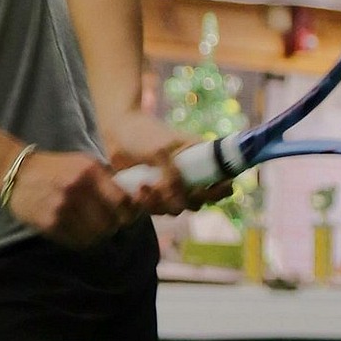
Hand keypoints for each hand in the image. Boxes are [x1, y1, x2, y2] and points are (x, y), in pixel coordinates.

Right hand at [2, 150, 137, 247]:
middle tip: (106, 223)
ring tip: (89, 228)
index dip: (129, 212)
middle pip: (111, 223)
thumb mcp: (83, 163)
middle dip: (112, 226)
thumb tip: (132, 201)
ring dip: (96, 235)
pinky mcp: (50, 222)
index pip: (124, 202)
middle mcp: (78, 189)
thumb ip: (106, 179)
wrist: (16, 172)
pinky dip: (81, 239)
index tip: (124, 214)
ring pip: (95, 236)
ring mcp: (63, 207)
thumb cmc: (54, 168)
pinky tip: (75, 230)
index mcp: (90, 172)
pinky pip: (77, 241)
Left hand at [104, 108, 233, 215]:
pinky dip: (149, 205)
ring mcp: (172, 187)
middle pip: (200, 202)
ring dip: (162, 204)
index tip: (208, 190)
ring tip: (145, 186)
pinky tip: (137, 192)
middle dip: (186, 201)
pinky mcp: (154, 194)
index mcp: (201, 159)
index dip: (220, 191)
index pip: (222, 181)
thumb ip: (170, 173)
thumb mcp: (160, 151)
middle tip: (171, 191)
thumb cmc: (143, 134)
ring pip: (177, 209)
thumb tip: (177, 197)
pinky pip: (158, 209)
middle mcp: (190, 177)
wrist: (117, 131)